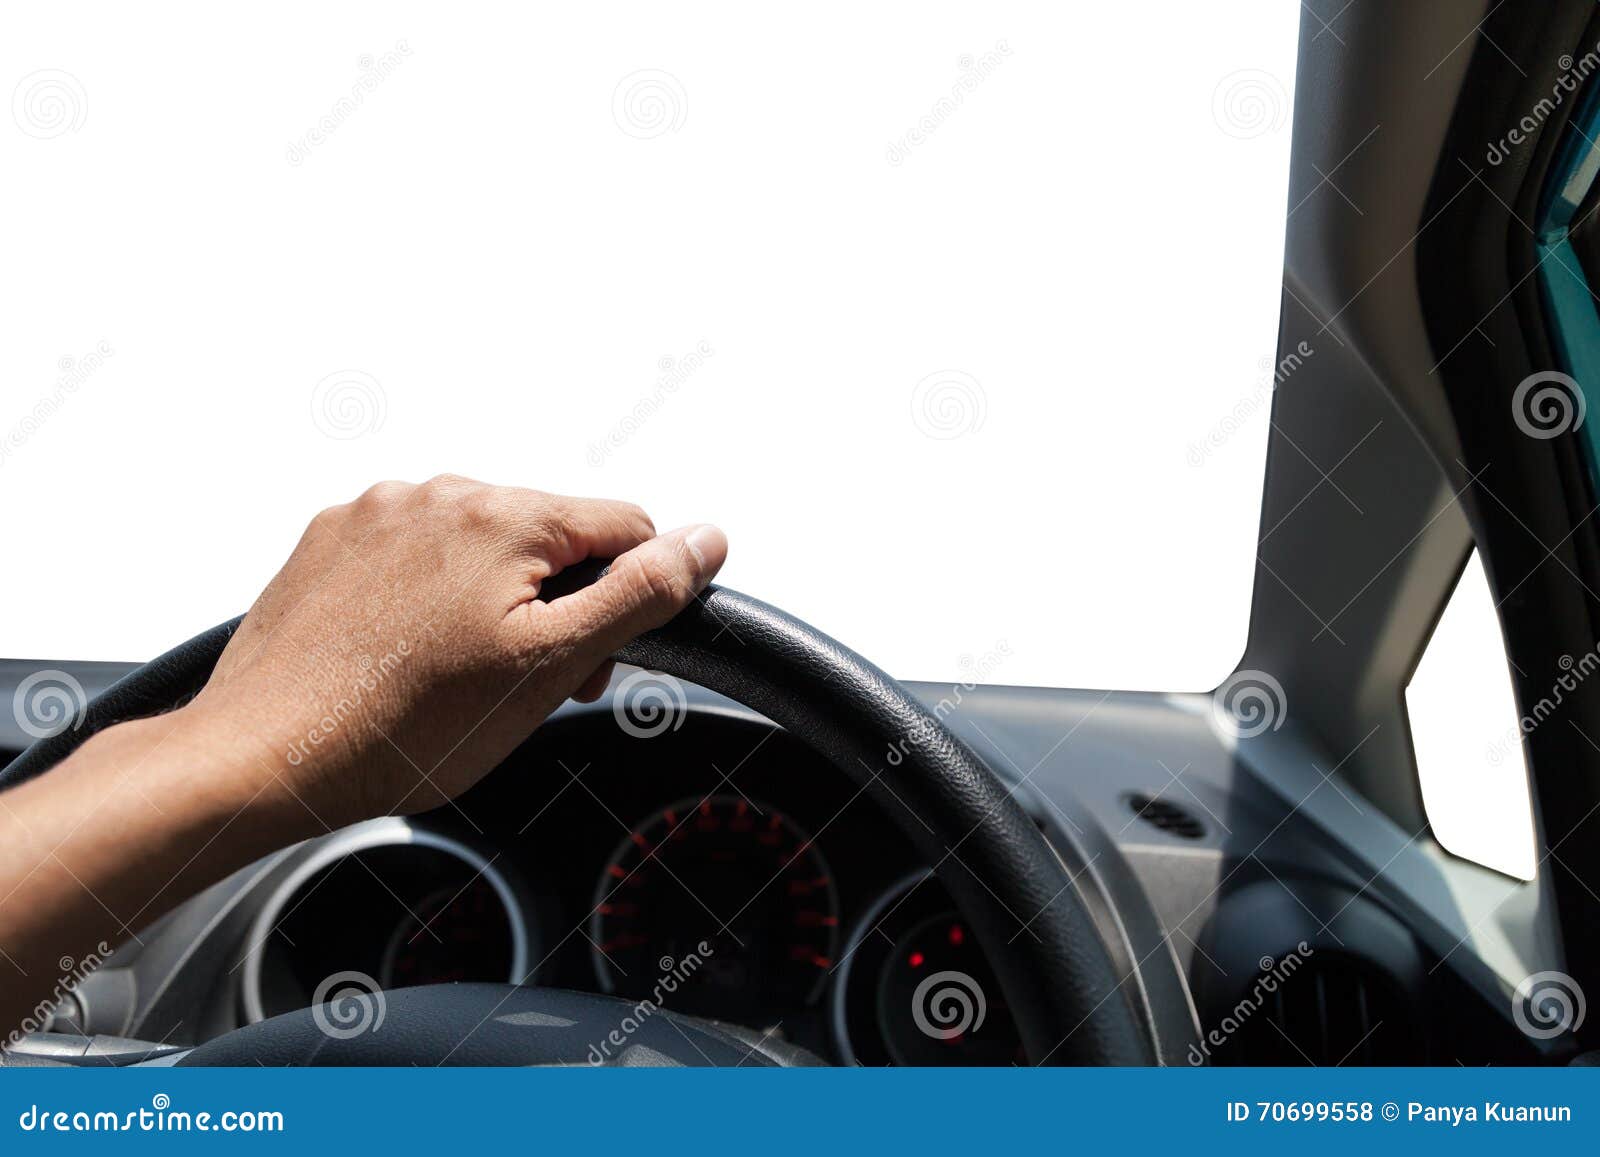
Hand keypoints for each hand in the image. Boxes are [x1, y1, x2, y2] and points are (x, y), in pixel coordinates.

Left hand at [189, 474, 726, 827]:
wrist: (264, 757)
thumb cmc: (401, 727)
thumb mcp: (548, 666)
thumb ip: (640, 593)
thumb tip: (706, 539)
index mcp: (502, 515)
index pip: (625, 527)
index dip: (630, 597)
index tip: (593, 659)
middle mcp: (437, 494)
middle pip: (550, 536)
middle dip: (558, 602)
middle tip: (528, 684)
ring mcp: (377, 513)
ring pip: (482, 544)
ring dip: (494, 597)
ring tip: (457, 677)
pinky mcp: (332, 540)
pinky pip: (415, 552)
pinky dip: (428, 594)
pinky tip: (407, 655)